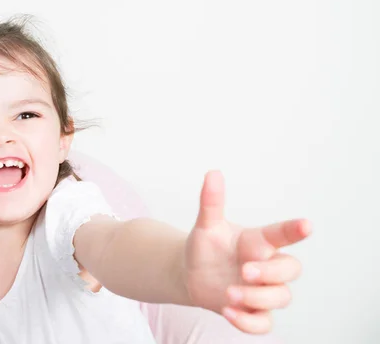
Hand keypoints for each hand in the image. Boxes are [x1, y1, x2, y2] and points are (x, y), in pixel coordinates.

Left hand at [183, 171, 311, 333]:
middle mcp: (265, 265)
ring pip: (280, 298)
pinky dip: (249, 322)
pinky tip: (229, 311)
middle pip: (290, 269)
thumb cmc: (206, 247)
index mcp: (258, 242)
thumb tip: (212, 173)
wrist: (191, 274)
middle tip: (244, 271)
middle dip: (271, 272)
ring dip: (257, 297)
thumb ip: (211, 202)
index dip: (294, 230)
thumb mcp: (206, 225)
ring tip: (229, 293)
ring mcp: (261, 290)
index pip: (283, 234)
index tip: (306, 224)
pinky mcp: (252, 311)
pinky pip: (264, 324)